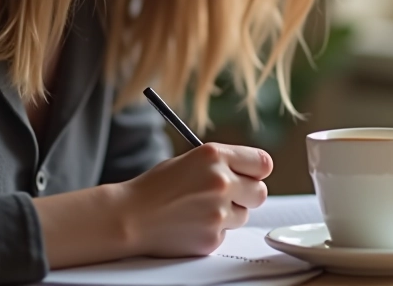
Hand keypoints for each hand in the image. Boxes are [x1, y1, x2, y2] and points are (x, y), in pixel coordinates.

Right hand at [114, 143, 272, 256]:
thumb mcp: (189, 160)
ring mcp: (218, 212)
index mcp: (214, 156)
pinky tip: (190, 224)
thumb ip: (222, 164)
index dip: (257, 171)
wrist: (130, 217)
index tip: (252, 175)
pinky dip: (212, 230)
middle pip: (260, 192)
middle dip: (248, 195)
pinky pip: (226, 233)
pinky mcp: (212, 237)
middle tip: (230, 196)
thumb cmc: (155, 187)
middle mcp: (221, 182)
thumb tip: (250, 173)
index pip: (262, 163)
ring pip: (243, 215)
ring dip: (228, 214)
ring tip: (198, 210)